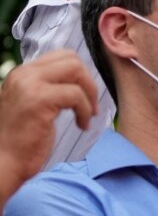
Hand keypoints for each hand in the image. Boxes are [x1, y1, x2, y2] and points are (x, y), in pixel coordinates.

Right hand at [0, 50, 96, 195]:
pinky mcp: (39, 100)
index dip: (81, 75)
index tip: (85, 96)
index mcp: (23, 73)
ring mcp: (30, 84)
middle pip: (71, 59)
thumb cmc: (22, 139)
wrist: (4, 160)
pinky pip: (76, 95)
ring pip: (76, 71)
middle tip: (91, 106)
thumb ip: (49, 89)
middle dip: (89, 82)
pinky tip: (82, 126)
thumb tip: (80, 81)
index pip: (61, 56)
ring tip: (87, 117)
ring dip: (89, 96)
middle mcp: (24, 74)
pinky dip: (86, 111)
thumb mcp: (34, 105)